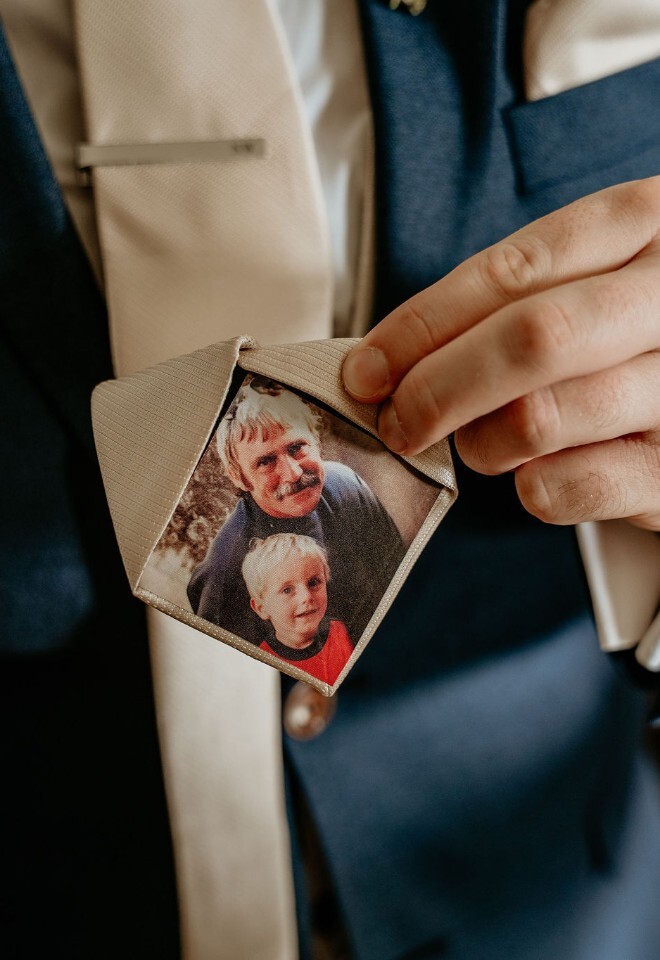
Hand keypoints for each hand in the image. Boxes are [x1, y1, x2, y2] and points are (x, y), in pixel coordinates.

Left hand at [342, 178, 659, 530]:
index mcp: (645, 225)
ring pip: (542, 417)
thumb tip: (387, 362)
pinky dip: (529, 488)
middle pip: (530, 339)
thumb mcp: (590, 282)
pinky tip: (533, 474)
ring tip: (481, 444)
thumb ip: (508, 302)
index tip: (367, 368)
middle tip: (398, 422)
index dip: (423, 325)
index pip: (513, 269)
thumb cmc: (633, 334)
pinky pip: (571, 487)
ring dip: (482, 443)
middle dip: (438, 389)